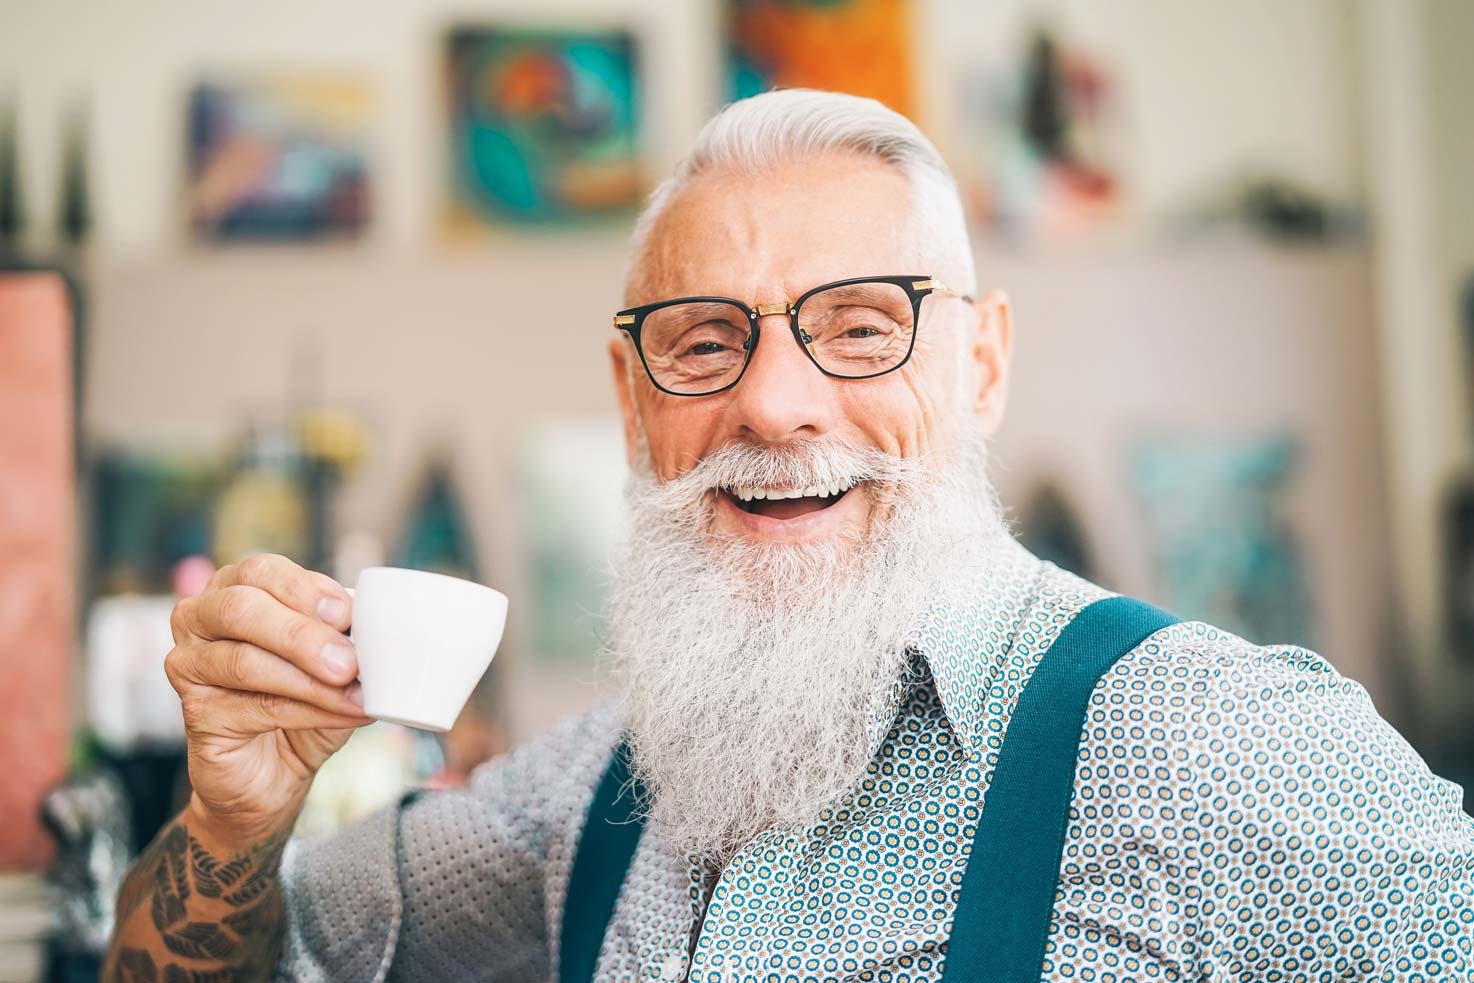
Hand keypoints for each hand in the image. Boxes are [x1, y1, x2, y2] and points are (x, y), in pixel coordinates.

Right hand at [165, 553, 371, 842]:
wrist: (273, 769)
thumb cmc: (302, 700)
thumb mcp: (331, 657)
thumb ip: (343, 635)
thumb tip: (374, 624)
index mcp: (233, 588)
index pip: (260, 571)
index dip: (305, 589)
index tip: (348, 614)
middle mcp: (199, 618)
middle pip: (242, 610)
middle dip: (303, 634)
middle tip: (349, 661)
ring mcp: (188, 665)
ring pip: (246, 662)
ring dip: (310, 679)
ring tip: (355, 690)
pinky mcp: (196, 713)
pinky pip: (256, 707)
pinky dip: (310, 710)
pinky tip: (345, 713)